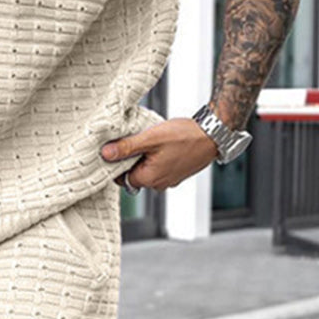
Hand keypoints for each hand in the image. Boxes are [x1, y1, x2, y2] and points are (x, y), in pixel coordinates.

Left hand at [100, 117, 218, 191]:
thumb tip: (105, 154)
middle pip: (134, 174)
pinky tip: (163, 144)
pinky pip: (159, 167)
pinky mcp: (177, 173)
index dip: (118, 161)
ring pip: (147, 170)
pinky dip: (157, 157)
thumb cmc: (185, 136)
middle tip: (138, 140)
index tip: (119, 146)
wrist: (213, 134)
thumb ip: (127, 147)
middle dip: (132, 158)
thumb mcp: (150, 138)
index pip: (121, 177)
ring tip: (153, 140)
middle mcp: (159, 184)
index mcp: (149, 179)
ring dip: (145, 157)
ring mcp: (169, 180)